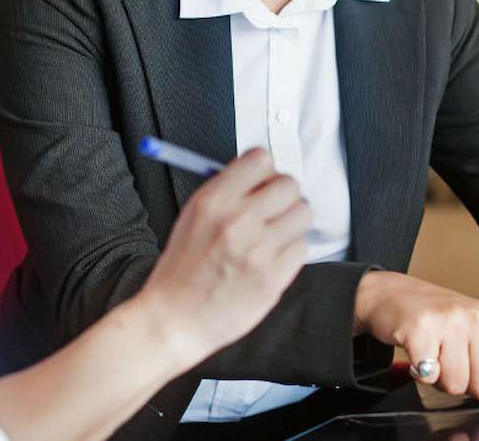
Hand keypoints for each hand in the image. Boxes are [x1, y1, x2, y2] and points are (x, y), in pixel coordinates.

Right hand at [140, 149, 309, 358]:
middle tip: (273, 210)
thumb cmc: (183, 269)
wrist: (175, 319)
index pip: (260, 159)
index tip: (262, 182)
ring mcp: (258, 250)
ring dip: (291, 223)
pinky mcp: (273, 277)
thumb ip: (227, 191)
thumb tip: (261, 173)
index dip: (265, 171)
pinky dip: (291, 252)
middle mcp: (238, 220)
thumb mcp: (192, 216)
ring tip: (273, 237)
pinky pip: (302, 247)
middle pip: (289, 184)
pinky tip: (271, 260)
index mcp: (213, 201)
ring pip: (303, 213)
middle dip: (283, 195)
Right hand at [354, 272, 478, 416]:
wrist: (393, 293)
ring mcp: (450, 323)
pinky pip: (429, 375)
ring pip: (457, 385)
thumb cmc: (442, 315)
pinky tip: (418, 352)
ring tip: (435, 353)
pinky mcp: (421, 330)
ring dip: (442, 379)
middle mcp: (478, 320)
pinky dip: (421, 371)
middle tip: (452, 358)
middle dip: (466, 383)